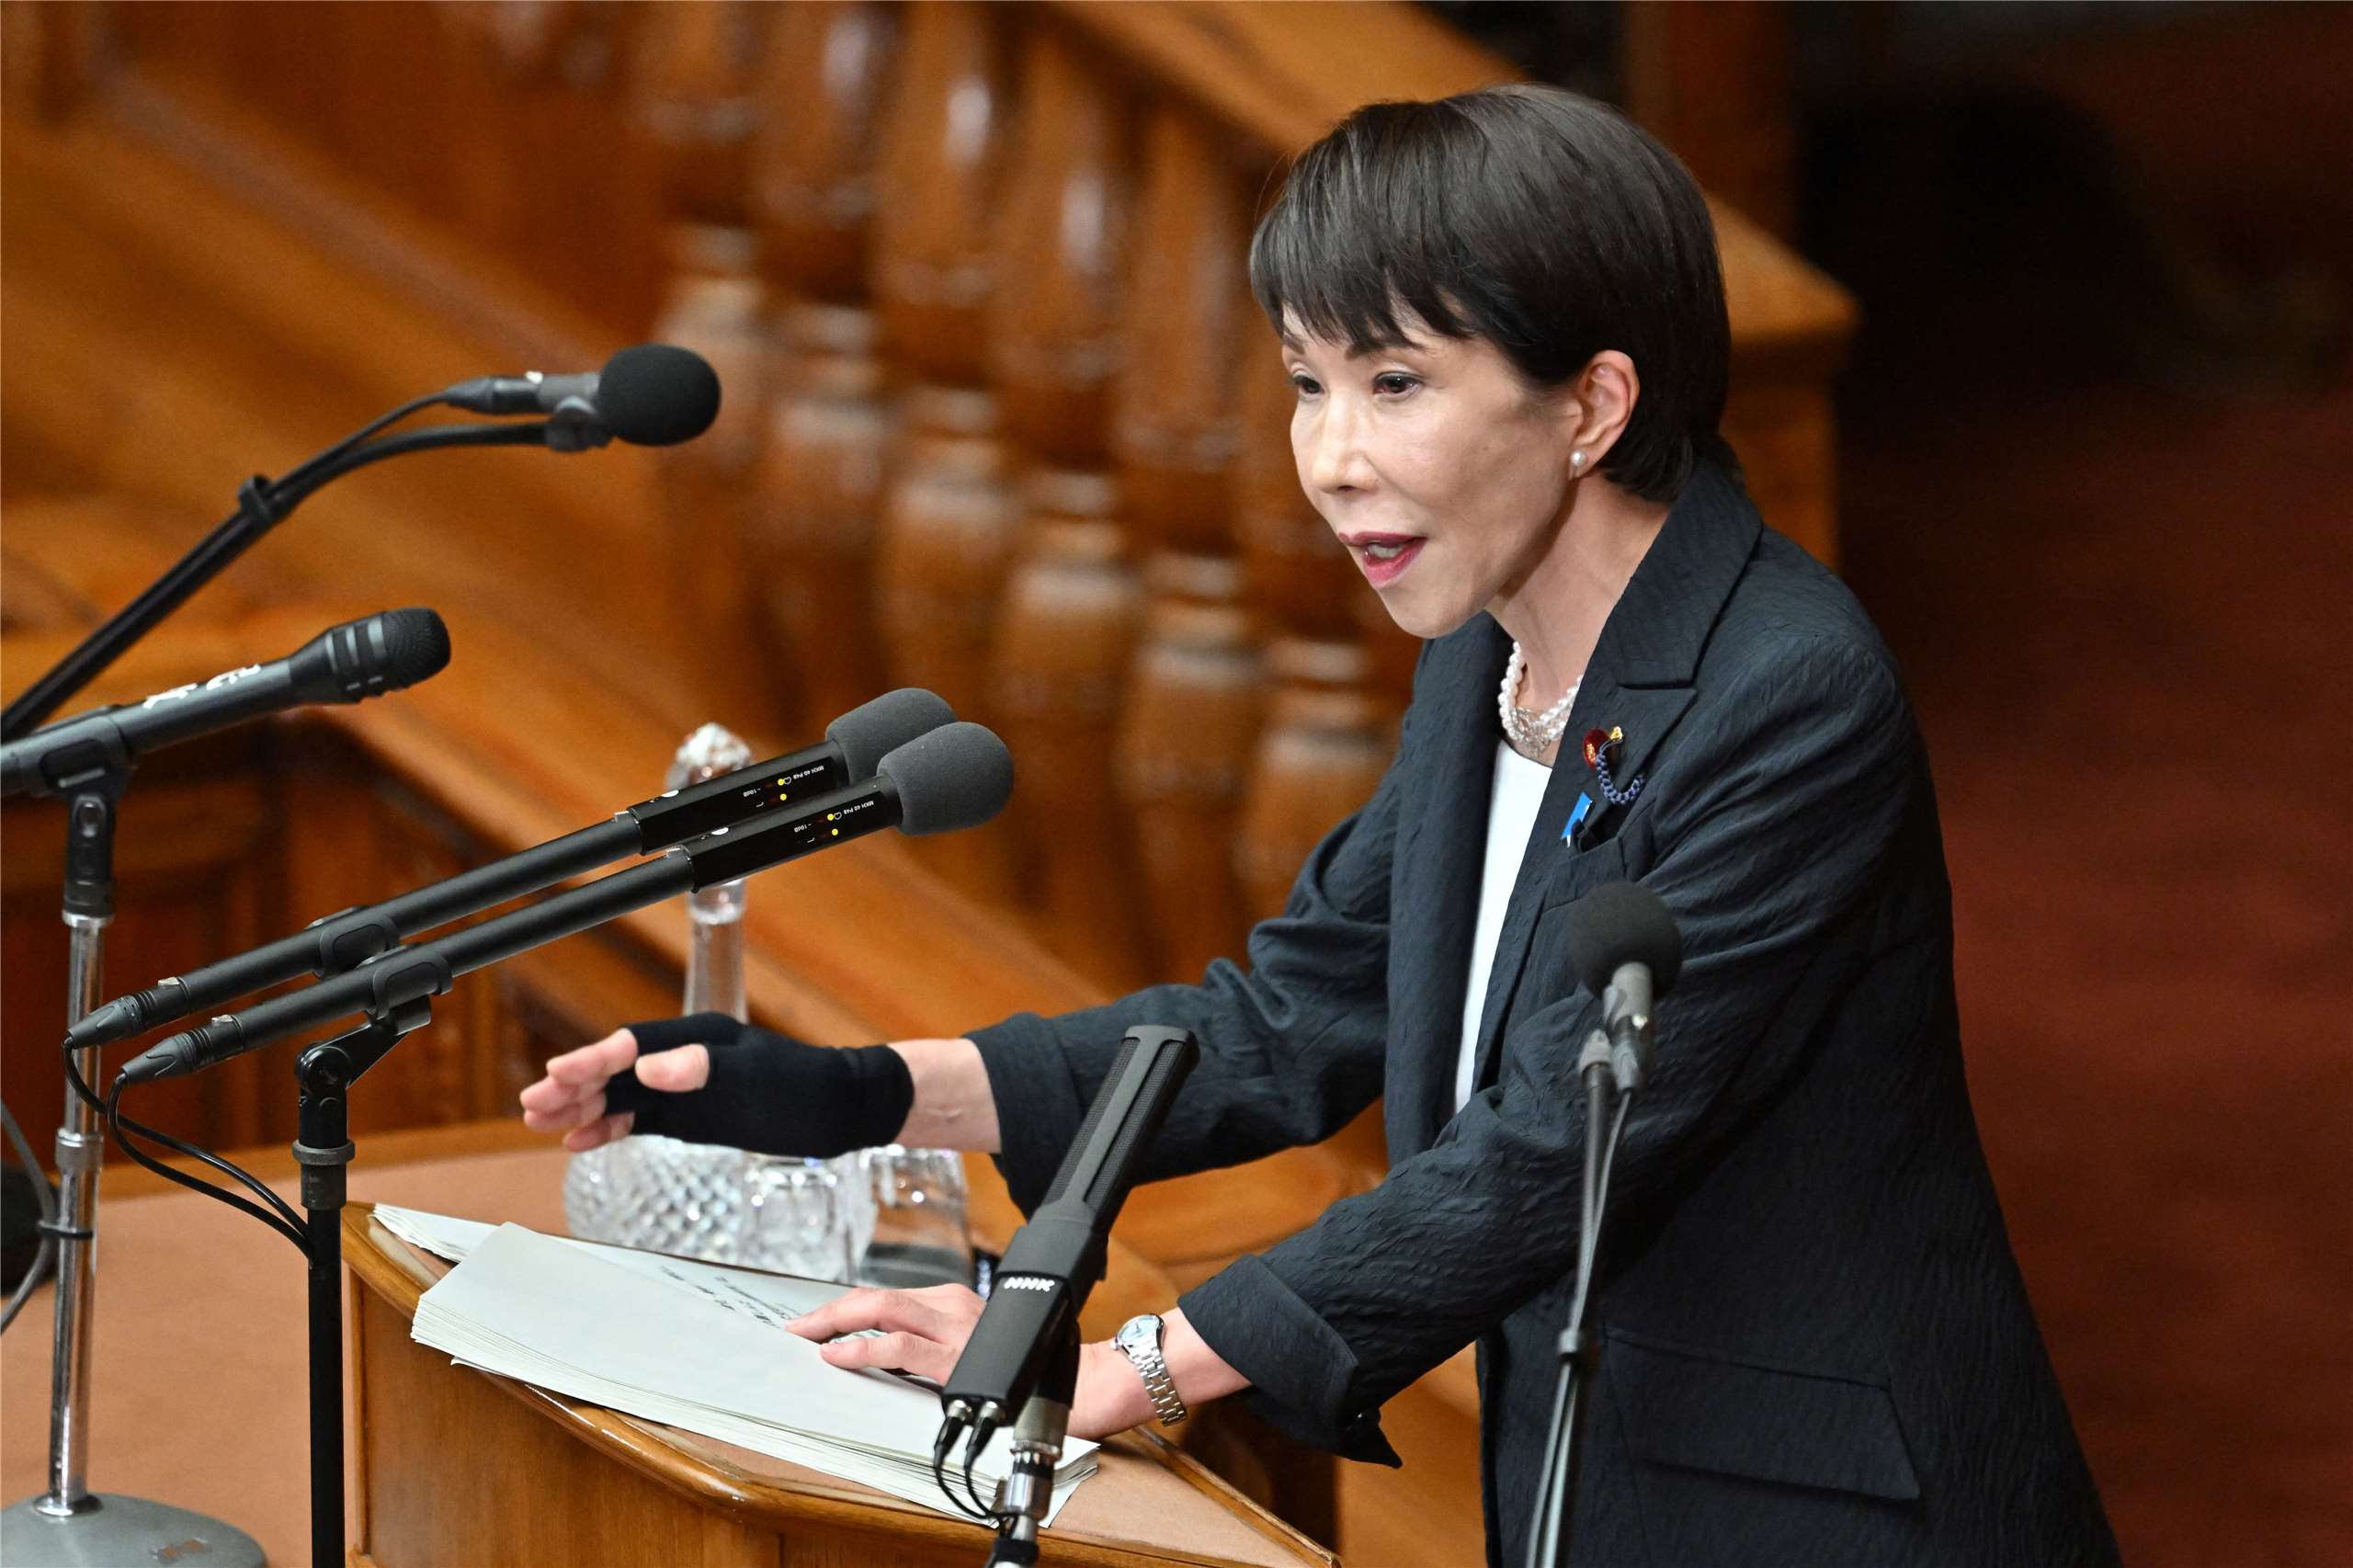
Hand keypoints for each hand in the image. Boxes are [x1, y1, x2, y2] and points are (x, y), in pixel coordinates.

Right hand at [518, 1014, 912, 1158]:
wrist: (838, 1110)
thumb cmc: (803, 1086)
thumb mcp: (754, 1079)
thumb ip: (701, 1071)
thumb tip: (648, 1069)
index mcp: (696, 1038)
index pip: (631, 1046)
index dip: (592, 1060)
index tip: (557, 1074)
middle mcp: (682, 1059)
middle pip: (615, 1070)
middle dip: (572, 1085)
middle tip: (532, 1105)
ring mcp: (683, 1089)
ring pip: (619, 1096)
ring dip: (580, 1108)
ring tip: (539, 1122)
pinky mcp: (688, 1116)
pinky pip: (637, 1121)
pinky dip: (607, 1130)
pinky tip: (577, 1142)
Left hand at [785, 1286, 1150, 1440]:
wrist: (1071, 1383)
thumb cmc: (1026, 1367)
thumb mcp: (975, 1344)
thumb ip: (937, 1342)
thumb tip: (892, 1354)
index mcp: (955, 1300)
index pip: (888, 1298)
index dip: (848, 1308)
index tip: (819, 1321)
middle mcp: (952, 1305)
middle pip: (876, 1297)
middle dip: (831, 1309)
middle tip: (798, 1326)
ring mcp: (953, 1328)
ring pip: (882, 1310)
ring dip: (836, 1321)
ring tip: (807, 1334)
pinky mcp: (955, 1357)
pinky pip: (899, 1347)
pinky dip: (862, 1348)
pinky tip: (838, 1355)